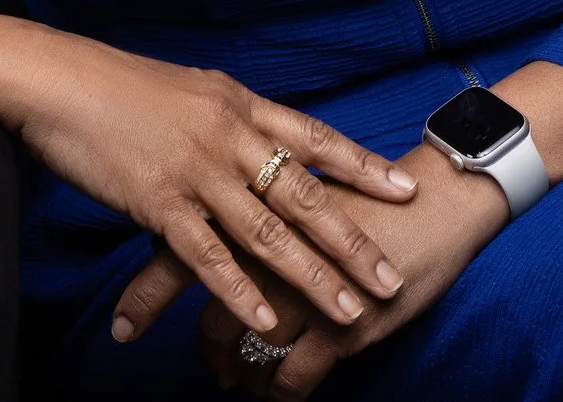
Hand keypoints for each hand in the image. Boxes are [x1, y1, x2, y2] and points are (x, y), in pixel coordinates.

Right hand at [15, 37, 417, 340]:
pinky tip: (265, 320)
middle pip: (305, 196)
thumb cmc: (118, 85)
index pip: (315, 138)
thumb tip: (260, 138)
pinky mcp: (158, 201)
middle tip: (392, 280)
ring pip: (268, 232)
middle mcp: (229, 136)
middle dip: (354, 242)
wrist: (58, 80)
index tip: (406, 190)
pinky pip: (208, 254)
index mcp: (239, 105)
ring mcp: (196, 170)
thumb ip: (229, 118)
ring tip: (348, 313)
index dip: (362, 166)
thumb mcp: (190, 92)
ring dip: (312, 277)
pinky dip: (240, 290)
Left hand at [161, 141, 508, 394]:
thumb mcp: (301, 182)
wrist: (440, 200)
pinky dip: (281, 392)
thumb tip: (207, 212)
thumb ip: (253, 195)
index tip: (121, 324)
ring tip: (230, 381)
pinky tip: (277, 395)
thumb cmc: (368, 193)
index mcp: (255, 202)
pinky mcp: (342, 324)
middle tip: (147, 348)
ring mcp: (303, 288)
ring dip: (234, 370)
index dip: (146, 292)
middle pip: (203, 298)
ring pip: (247, 344)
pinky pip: (295, 377)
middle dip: (172, 330)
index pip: (181, 245)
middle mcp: (270, 245)